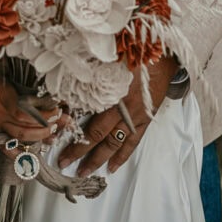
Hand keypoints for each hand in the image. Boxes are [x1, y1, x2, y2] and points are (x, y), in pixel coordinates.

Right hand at [0, 61, 56, 141]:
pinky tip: (37, 146)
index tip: (60, 105)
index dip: (46, 110)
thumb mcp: (0, 66)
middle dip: (48, 125)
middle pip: (27, 126)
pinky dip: (25, 147)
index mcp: (1, 94)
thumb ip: (20, 71)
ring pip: (21, 137)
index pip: (28, 108)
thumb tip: (45, 70)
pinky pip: (10, 143)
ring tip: (56, 131)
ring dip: (40, 137)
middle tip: (63, 119)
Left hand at [57, 56, 176, 174]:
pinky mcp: (145, 119)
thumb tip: (67, 76)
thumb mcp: (111, 56)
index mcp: (112, 90)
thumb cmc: (136, 49)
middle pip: (98, 133)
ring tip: (84, 172)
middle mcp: (123, 107)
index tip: (56, 136)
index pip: (87, 112)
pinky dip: (122, 155)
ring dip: (98, 158)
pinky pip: (132, 142)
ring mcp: (135, 116)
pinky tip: (112, 167)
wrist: (165, 53)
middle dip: (80, 150)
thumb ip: (92, 69)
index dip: (71, 126)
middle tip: (64, 163)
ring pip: (113, 142)